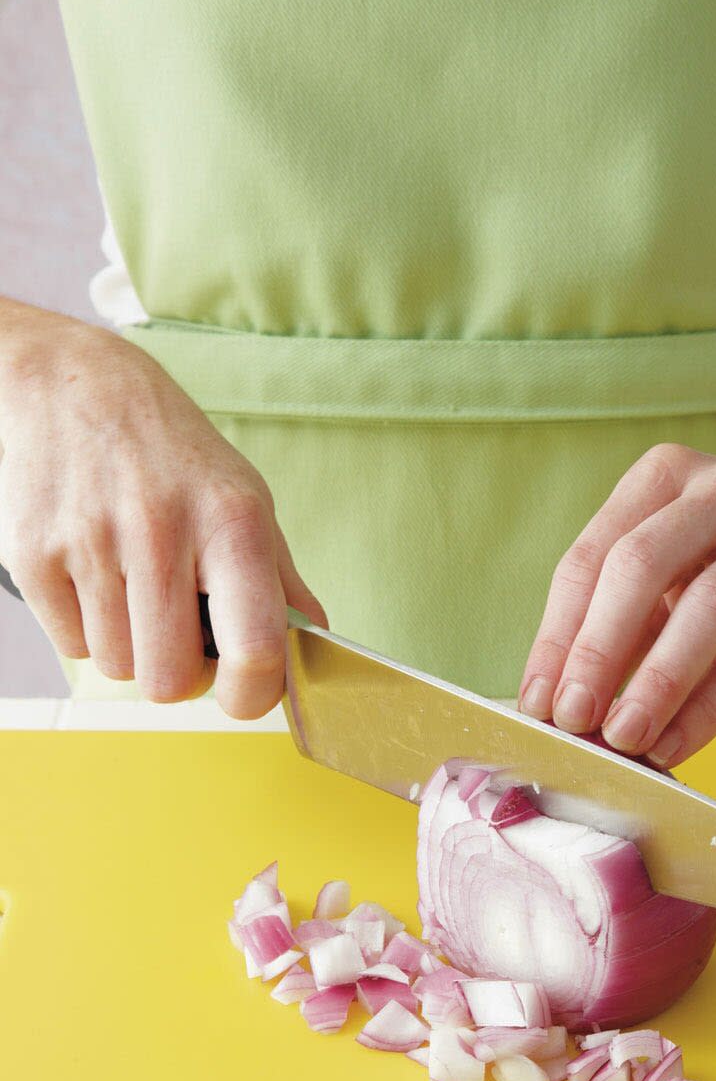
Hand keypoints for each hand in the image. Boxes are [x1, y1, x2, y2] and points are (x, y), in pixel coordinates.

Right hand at [0, 301, 324, 716]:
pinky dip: (86, 628)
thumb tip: (318, 647)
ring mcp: (90, 542)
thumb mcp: (245, 498)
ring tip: (134, 587)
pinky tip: (97, 576)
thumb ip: (281, 581)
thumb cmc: (172, 454)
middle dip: (178, 672)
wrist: (74, 385)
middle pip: (169, 681)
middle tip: (180, 632)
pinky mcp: (33, 554)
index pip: (255, 650)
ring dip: (130, 646)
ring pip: (117, 668)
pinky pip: (70, 646)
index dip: (251, 695)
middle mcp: (162, 531)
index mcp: (233, 523)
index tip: (244, 693)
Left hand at [518, 441, 715, 763]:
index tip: (535, 700)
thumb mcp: (674, 553)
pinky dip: (710, 704)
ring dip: (657, 680)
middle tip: (571, 717)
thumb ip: (623, 612)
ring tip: (623, 738)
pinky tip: (675, 742)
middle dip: (597, 649)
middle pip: (641, 566)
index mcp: (663, 476)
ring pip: (707, 606)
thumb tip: (562, 699)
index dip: (557, 634)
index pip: (592, 556)